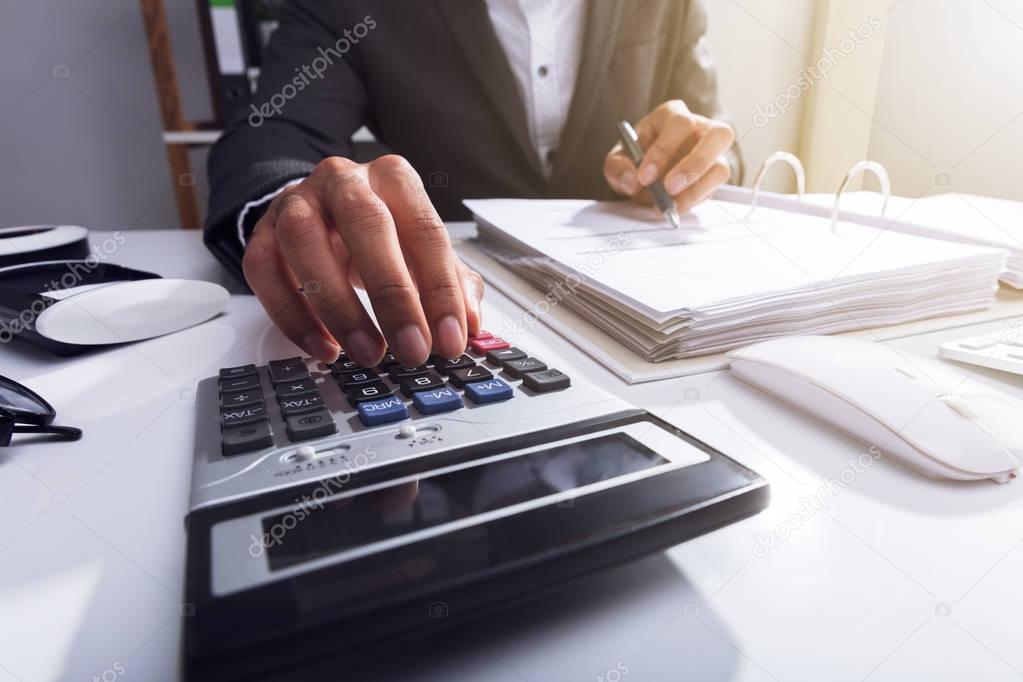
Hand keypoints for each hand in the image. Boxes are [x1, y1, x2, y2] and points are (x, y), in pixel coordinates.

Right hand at [242, 155, 483, 366]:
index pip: (425, 230)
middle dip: (393, 295)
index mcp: (394, 178)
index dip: (441, 290)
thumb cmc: (381, 237)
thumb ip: (452, 283)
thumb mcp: (421, 252)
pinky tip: (323, 349)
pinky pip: (265, 272)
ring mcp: (297, 202)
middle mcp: (343, 180)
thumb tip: (470, 323)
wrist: (322, 213)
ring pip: (306, 243)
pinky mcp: (262, 233)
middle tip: (412, 350)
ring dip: (339, 307)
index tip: (451, 339)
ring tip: (368, 354)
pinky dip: (292, 316)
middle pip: (367, 225)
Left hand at [604, 100, 734, 213]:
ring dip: (697, 188)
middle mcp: (700, 128)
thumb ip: (618, 167)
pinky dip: (696, 199)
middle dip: (692, 165)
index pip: (678, 123)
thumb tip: (631, 180)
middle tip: (669, 188)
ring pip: (721, 165)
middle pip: (717, 135)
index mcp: (672, 115)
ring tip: (672, 203)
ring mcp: (713, 152)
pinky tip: (677, 205)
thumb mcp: (619, 160)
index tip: (645, 176)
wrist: (645, 175)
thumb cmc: (636, 159)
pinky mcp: (716, 174)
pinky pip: (715, 188)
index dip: (663, 150)